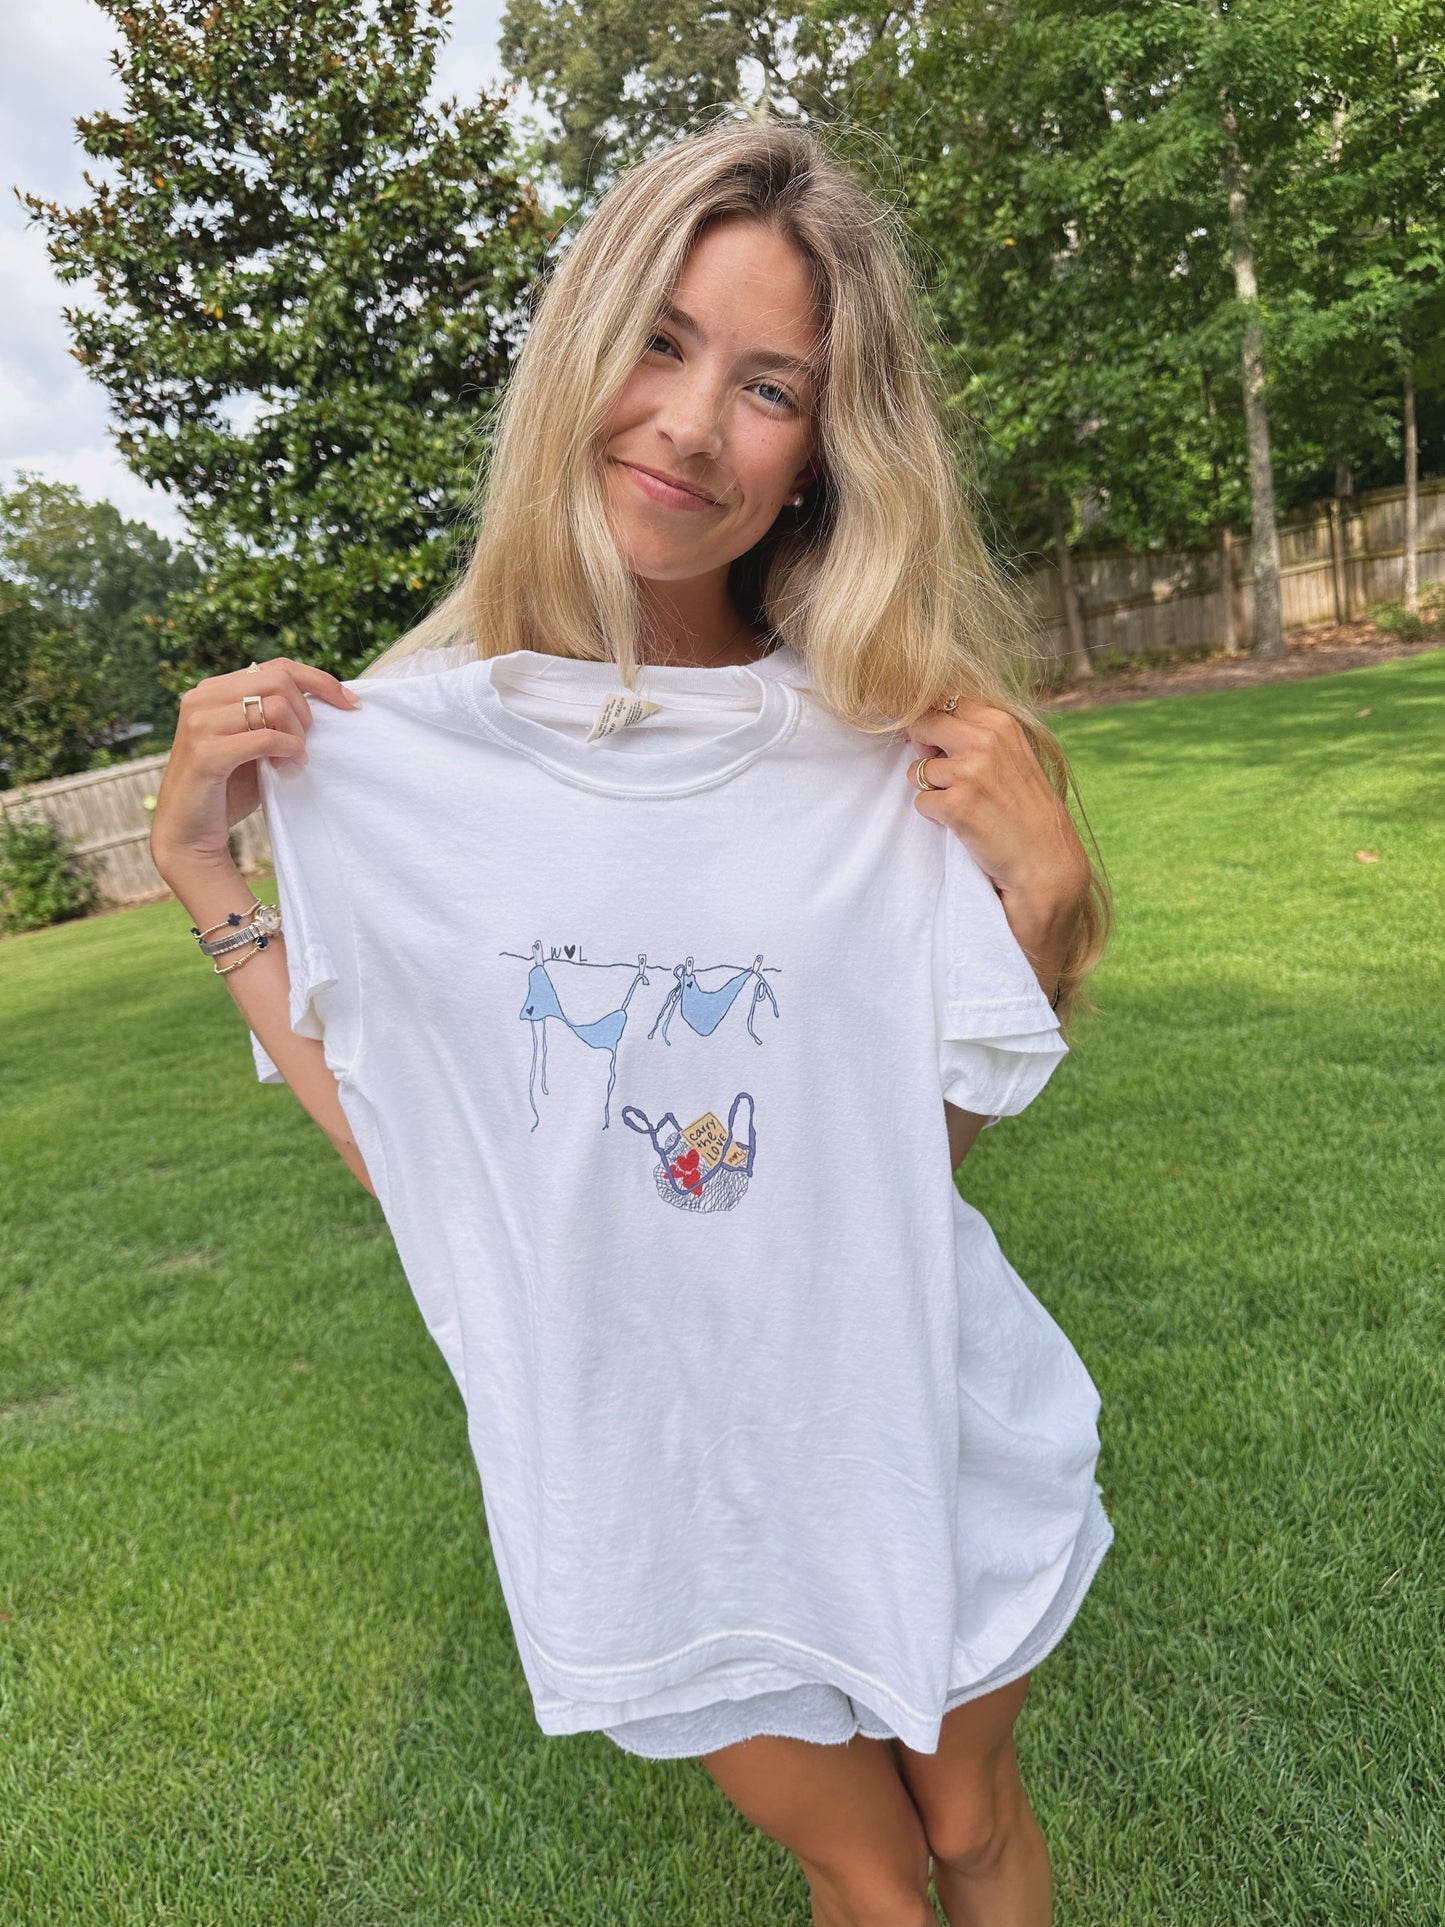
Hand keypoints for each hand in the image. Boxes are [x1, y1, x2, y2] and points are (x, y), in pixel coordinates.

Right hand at [150, 656, 358, 878]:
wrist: (189, 832)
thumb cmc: (228, 787)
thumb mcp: (254, 743)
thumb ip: (273, 718)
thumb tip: (325, 700)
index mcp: (215, 690)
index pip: (278, 667)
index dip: (320, 681)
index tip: (350, 704)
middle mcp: (202, 698)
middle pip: (279, 680)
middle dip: (305, 713)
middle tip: (303, 744)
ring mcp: (199, 723)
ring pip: (274, 706)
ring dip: (296, 736)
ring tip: (292, 760)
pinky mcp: (205, 753)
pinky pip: (265, 739)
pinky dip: (288, 751)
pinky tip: (288, 767)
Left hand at [902, 701, 1090, 989]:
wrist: (1047, 860)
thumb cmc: (1026, 810)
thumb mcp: (1012, 756)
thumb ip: (977, 735)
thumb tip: (922, 725)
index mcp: (1000, 722)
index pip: (944, 701)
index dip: (933, 723)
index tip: (936, 743)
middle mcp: (986, 740)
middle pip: (922, 725)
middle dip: (921, 749)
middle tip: (944, 775)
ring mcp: (970, 772)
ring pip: (917, 769)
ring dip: (930, 789)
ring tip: (963, 804)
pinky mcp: (957, 805)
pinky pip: (921, 802)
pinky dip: (934, 815)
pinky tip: (962, 823)